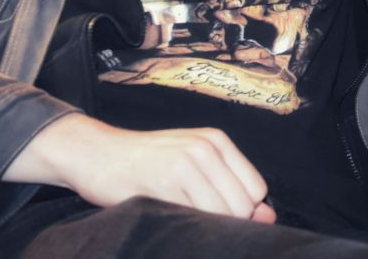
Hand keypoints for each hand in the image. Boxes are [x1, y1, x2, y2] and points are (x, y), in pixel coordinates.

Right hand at [3, 114, 275, 222]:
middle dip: (227, 222)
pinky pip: (196, 218)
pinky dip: (189, 226)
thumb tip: (268, 217)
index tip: (216, 212)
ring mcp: (186, 163)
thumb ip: (231, 187)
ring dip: (208, 227)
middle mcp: (205, 147)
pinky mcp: (166, 182)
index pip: (257, 189)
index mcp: (217, 140)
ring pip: (224, 214)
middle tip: (193, 215)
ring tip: (181, 214)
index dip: (244, 211)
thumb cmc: (149, 163)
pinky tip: (170, 215)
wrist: (99, 154)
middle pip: (243, 206)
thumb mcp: (194, 164)